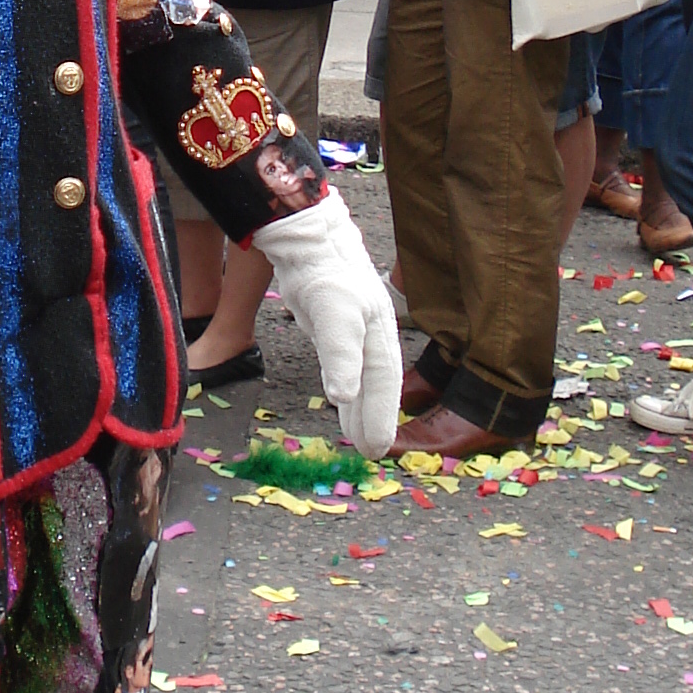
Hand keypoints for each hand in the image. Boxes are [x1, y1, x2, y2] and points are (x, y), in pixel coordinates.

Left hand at [252, 192, 401, 460]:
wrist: (308, 241)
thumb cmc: (327, 276)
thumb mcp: (335, 316)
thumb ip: (341, 356)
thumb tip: (344, 397)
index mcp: (380, 336)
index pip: (383, 385)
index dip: (382, 417)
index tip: (376, 448)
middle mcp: (371, 335)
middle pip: (376, 385)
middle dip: (374, 418)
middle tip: (369, 451)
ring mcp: (353, 329)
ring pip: (361, 376)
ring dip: (361, 406)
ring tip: (358, 435)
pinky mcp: (333, 324)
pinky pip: (344, 364)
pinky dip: (346, 386)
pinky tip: (342, 399)